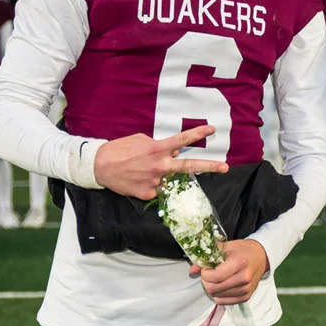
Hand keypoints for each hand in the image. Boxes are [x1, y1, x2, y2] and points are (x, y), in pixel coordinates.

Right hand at [93, 125, 227, 199]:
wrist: (99, 166)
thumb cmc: (120, 149)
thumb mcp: (140, 140)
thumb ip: (159, 145)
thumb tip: (174, 152)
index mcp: (157, 149)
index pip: (182, 140)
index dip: (198, 134)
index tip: (213, 130)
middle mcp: (160, 166)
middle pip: (189, 167)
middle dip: (209, 167)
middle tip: (225, 167)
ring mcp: (155, 182)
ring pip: (169, 179)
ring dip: (163, 175)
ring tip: (143, 170)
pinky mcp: (148, 194)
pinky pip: (158, 189)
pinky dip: (152, 183)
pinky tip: (139, 178)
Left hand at [190, 239, 268, 304]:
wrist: (261, 257)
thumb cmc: (242, 250)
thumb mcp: (225, 247)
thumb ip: (207, 257)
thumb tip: (192, 271)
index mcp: (239, 263)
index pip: (215, 277)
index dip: (205, 274)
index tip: (206, 268)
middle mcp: (244, 278)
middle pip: (214, 288)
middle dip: (206, 281)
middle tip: (209, 274)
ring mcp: (246, 289)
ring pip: (217, 296)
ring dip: (212, 288)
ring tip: (216, 279)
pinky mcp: (246, 297)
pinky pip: (224, 302)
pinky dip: (218, 295)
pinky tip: (221, 286)